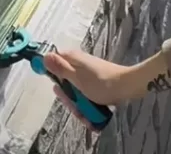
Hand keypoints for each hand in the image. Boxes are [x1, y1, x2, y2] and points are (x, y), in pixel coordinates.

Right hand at [43, 48, 170, 120]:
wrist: (126, 87)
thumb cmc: (101, 82)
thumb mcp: (77, 78)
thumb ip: (60, 69)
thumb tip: (44, 57)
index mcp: (72, 59)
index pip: (54, 63)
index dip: (52, 75)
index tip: (57, 89)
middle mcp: (78, 65)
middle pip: (64, 82)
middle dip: (68, 98)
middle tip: (75, 105)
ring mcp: (86, 75)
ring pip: (74, 91)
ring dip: (78, 105)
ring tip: (86, 114)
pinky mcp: (94, 84)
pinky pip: (84, 94)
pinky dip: (87, 105)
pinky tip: (92, 114)